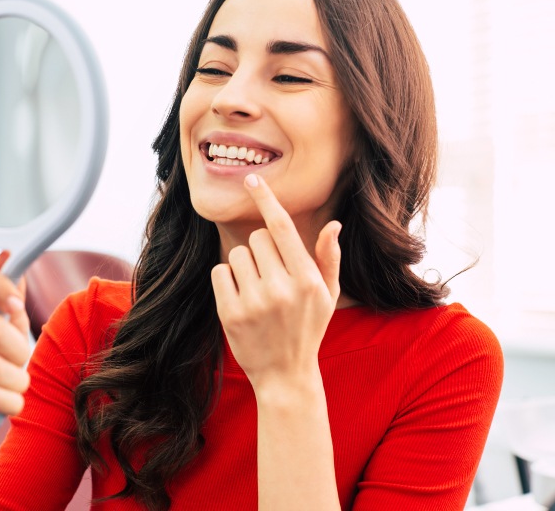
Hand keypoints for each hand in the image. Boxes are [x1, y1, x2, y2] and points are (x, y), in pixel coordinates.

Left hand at [210, 174, 341, 393]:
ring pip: (237, 254)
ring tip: (257, 290)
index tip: (252, 179)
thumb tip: (333, 225)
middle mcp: (281, 288)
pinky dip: (227, 280)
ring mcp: (254, 302)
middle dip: (262, 250)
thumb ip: (329, 258)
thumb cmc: (308, 328)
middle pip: (257, 238)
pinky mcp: (230, 313)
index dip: (267, 200)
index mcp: (307, 279)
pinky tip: (241, 299)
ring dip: (244, 265)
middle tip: (271, 276)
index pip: (283, 228)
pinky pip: (220, 272)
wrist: (285, 375)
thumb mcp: (328, 295)